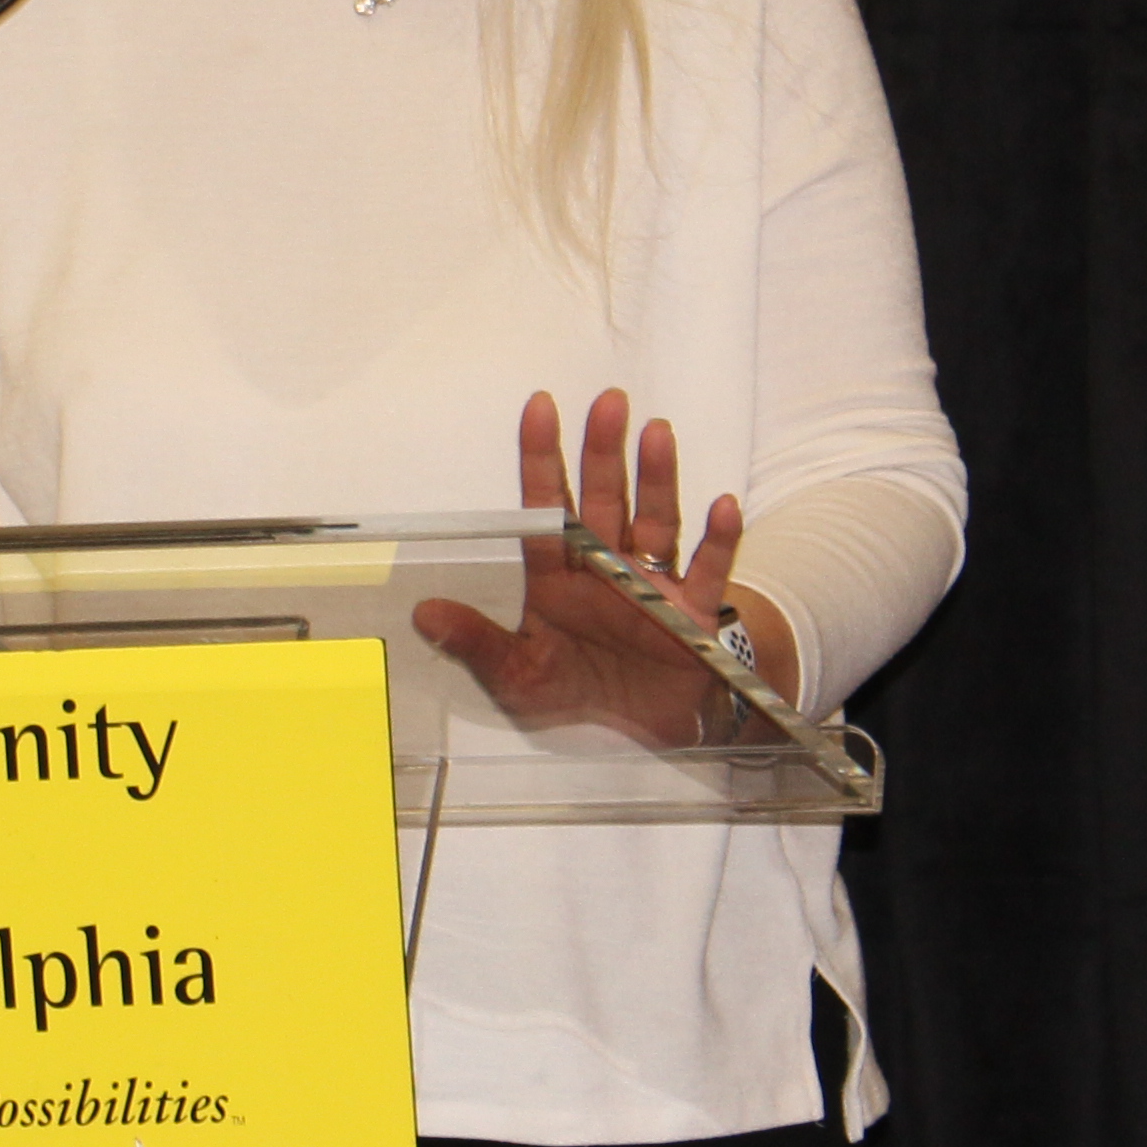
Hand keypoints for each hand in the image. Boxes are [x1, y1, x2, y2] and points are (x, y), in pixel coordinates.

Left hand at [409, 388, 795, 748]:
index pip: (546, 509)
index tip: (539, 407)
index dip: (542, 459)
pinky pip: (710, 572)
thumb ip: (476, 644)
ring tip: (656, 434)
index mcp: (557, 578)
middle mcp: (606, 570)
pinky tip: (724, 506)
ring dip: (657, 479)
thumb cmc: (573, 697)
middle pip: (604, 502)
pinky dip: (719, 541)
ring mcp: (652, 588)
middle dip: (603, 454)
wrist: (636, 744)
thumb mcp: (516, 678)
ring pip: (656, 523)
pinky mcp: (694, 616)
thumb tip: (422, 613)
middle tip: (607, 402)